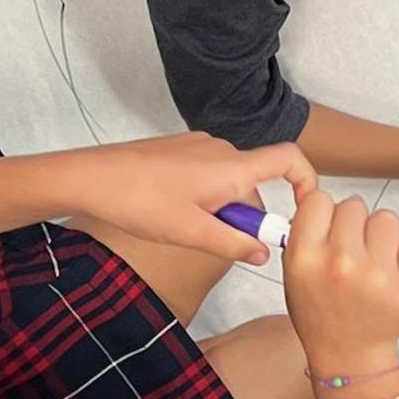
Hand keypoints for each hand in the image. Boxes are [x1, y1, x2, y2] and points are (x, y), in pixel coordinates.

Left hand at [61, 132, 317, 264]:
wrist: (90, 177)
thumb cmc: (140, 203)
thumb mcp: (192, 234)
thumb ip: (234, 244)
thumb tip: (263, 253)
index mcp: (233, 168)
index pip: (290, 159)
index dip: (307, 182)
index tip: (302, 210)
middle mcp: (222, 149)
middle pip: (255, 180)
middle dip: (245, 213)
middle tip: (217, 239)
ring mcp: (199, 145)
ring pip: (229, 179)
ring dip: (222, 206)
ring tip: (186, 226)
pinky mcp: (180, 148)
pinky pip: (208, 171)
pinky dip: (204, 194)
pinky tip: (172, 210)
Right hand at [284, 193, 398, 371]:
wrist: (349, 353)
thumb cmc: (322, 312)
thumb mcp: (294, 274)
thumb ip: (305, 234)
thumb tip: (319, 198)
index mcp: (306, 259)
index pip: (319, 200)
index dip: (325, 212)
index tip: (328, 227)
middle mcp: (342, 264)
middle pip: (355, 205)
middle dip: (354, 224)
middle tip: (353, 249)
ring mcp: (379, 275)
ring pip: (386, 218)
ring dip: (381, 234)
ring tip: (374, 260)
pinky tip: (394, 269)